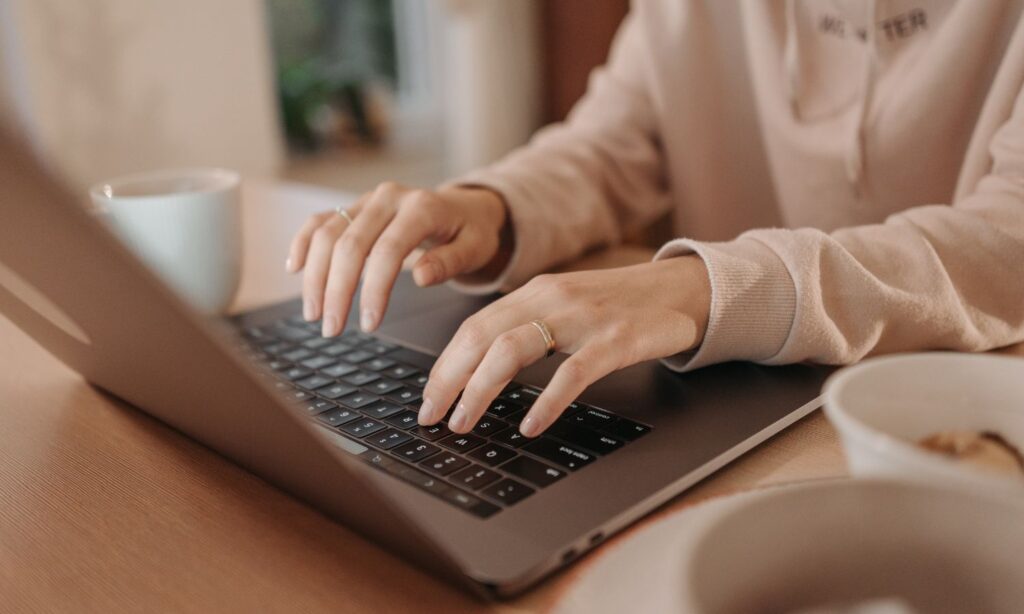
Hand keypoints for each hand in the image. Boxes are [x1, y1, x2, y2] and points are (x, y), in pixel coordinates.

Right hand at [287, 183, 508, 336]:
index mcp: (421, 207)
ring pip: (327, 233)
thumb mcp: (475, 248)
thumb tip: (421, 276)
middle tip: (332, 328)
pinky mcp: (354, 207)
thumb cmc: (471, 232)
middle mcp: (388, 198)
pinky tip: (295, 268)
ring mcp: (367, 200)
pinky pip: (320, 221)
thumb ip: (450, 261)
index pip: (388, 251)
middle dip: (336, 290)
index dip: (374, 290)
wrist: (465, 207)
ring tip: (313, 313)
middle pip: (350, 244)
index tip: (369, 324)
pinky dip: (303, 243)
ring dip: (315, 275)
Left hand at [418, 256, 710, 436]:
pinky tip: (530, 426)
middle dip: (448, 380)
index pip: (473, 327)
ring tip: (465, 423)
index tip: (428, 398)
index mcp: (535, 292)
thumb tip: (480, 372)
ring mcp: (583, 318)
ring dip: (480, 390)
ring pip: (513, 349)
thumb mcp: (566, 308)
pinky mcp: (616, 339)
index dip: (444, 365)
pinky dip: (546, 402)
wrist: (683, 290)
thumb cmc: (620, 306)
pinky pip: (572, 373)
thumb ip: (528, 328)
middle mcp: (552, 299)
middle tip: (432, 417)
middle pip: (481, 337)